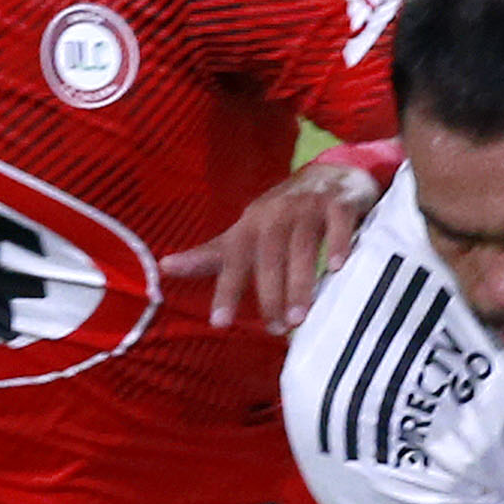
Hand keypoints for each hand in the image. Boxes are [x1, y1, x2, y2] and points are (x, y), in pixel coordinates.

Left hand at [159, 162, 376, 330]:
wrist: (332, 174)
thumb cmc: (282, 214)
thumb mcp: (246, 233)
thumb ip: (212, 255)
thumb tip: (164, 267)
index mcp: (251, 224)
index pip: (234, 259)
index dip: (226, 290)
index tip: (219, 323)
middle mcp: (277, 214)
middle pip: (269, 255)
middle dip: (270, 293)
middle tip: (276, 329)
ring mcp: (309, 206)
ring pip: (302, 244)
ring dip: (300, 281)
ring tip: (300, 317)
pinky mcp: (339, 203)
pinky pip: (339, 222)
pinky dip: (338, 243)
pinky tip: (339, 268)